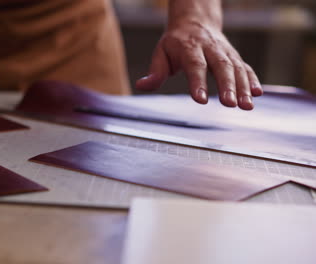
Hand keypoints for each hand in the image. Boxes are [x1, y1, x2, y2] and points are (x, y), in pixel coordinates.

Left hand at [136, 21, 262, 109]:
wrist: (195, 21)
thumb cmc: (175, 42)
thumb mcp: (161, 53)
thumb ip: (155, 71)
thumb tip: (142, 85)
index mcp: (190, 47)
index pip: (195, 65)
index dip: (198, 82)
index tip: (201, 100)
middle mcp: (211, 48)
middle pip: (221, 66)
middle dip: (227, 86)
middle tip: (230, 104)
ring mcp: (225, 52)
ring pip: (237, 68)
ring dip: (244, 87)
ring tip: (246, 106)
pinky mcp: (234, 57)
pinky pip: (245, 67)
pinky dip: (253, 80)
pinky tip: (258, 94)